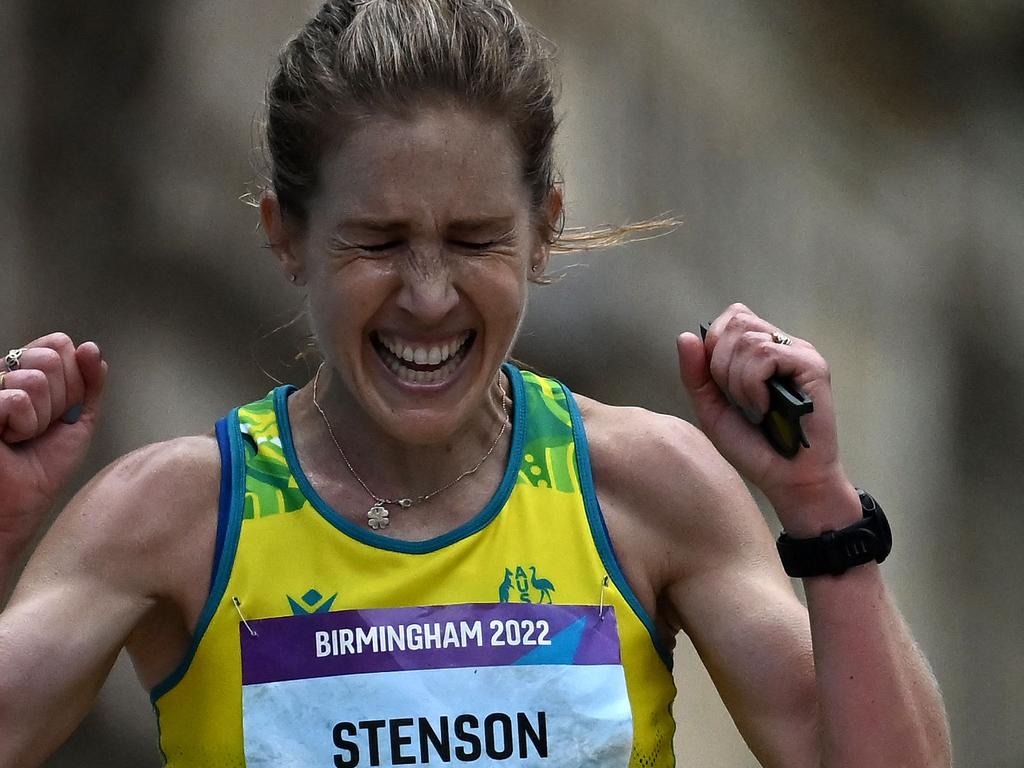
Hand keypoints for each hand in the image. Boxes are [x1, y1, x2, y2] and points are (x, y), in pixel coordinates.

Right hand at [0, 334, 107, 559]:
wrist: (20, 506)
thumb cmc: (43, 467)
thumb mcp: (79, 418)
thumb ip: (90, 382)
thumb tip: (92, 349)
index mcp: (25, 370)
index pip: (59, 344)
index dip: (72, 379)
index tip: (62, 409)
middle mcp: (3, 374)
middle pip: (51, 358)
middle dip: (59, 398)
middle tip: (40, 427)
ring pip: (36, 379)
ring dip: (40, 417)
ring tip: (22, 436)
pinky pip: (17, 398)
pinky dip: (23, 425)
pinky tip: (8, 439)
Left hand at [677, 304, 858, 532]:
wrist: (786, 479)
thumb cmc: (753, 447)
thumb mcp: (711, 409)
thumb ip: (696, 374)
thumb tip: (685, 336)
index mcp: (760, 349)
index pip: (733, 317)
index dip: (715, 345)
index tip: (720, 384)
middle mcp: (782, 344)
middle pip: (736, 322)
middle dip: (721, 364)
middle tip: (737, 400)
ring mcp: (799, 353)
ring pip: (748, 340)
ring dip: (738, 381)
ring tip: (754, 409)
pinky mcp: (812, 366)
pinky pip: (766, 355)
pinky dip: (753, 385)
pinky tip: (764, 409)